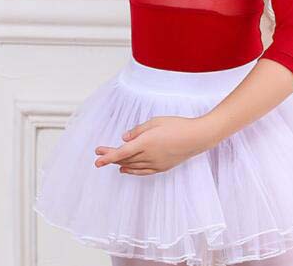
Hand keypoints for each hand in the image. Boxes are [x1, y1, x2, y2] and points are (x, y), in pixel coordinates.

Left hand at [94, 116, 216, 175]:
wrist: (196, 137)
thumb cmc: (177, 125)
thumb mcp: (155, 121)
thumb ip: (138, 130)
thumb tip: (124, 137)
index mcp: (146, 142)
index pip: (122, 152)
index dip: (108, 156)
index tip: (96, 159)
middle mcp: (148, 156)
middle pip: (124, 159)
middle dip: (110, 156)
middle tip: (99, 154)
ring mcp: (155, 163)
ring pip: (132, 166)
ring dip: (119, 163)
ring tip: (109, 160)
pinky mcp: (161, 167)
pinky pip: (142, 171)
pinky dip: (131, 170)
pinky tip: (124, 169)